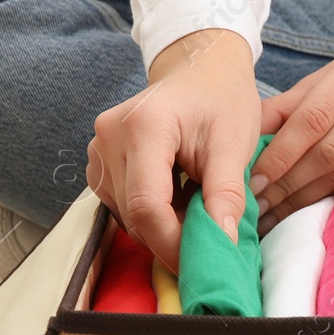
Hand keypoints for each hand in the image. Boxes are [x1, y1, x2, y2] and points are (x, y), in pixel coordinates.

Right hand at [84, 29, 260, 272]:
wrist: (200, 73)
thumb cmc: (222, 101)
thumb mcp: (235, 144)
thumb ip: (227, 194)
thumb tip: (222, 243)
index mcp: (143, 126)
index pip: (147, 205)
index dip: (173, 243)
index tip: (204, 262)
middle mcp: (109, 137)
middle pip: (135, 215)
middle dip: (173, 239)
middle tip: (211, 240)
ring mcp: (98, 151)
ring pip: (127, 217)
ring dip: (163, 228)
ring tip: (197, 209)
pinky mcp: (99, 165)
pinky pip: (122, 207)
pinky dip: (152, 215)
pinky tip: (178, 199)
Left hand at [251, 36, 333, 230]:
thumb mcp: (330, 76)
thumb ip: (289, 105)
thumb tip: (245, 135)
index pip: (313, 118)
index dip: (281, 153)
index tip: (254, 179)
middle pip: (331, 149)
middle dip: (289, 181)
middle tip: (258, 204)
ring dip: (306, 195)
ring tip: (274, 211)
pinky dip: (331, 194)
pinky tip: (306, 205)